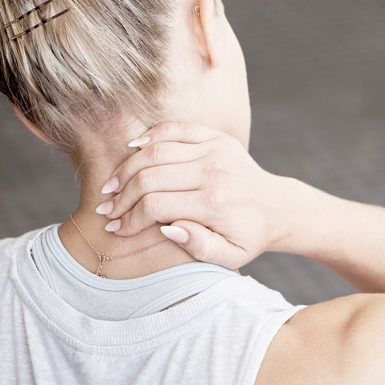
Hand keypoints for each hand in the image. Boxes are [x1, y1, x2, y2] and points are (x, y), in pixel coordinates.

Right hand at [97, 121, 289, 268]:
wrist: (278, 207)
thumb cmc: (249, 236)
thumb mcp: (230, 255)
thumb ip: (198, 247)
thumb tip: (167, 229)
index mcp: (214, 204)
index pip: (156, 206)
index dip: (129, 218)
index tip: (115, 228)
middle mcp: (214, 172)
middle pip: (150, 177)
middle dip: (121, 195)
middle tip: (106, 208)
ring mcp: (215, 149)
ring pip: (157, 151)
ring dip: (128, 167)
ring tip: (112, 185)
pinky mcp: (217, 137)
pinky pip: (176, 128)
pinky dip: (150, 136)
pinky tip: (132, 150)